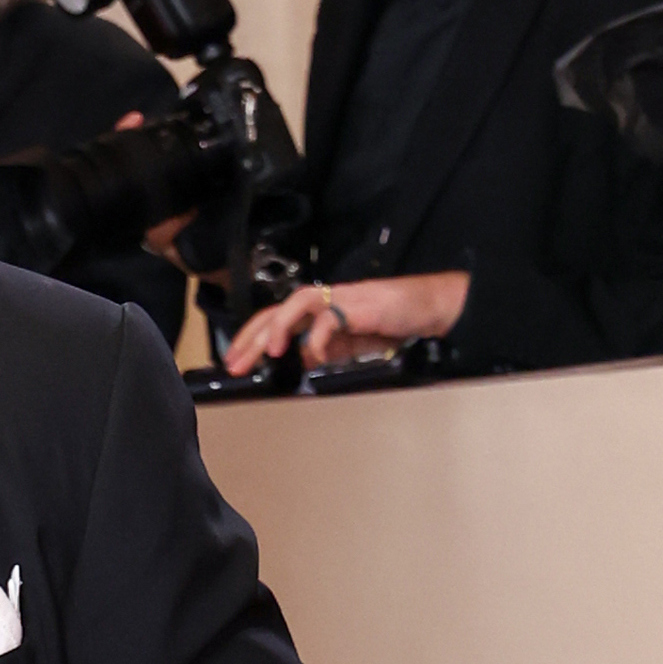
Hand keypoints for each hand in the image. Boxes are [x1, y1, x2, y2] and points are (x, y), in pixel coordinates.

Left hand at [218, 268, 466, 380]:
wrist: (428, 309)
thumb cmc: (391, 323)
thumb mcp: (348, 345)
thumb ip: (322, 352)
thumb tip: (297, 364)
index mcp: (318, 311)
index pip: (275, 319)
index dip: (251, 338)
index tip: (234, 362)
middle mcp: (325, 301)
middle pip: (277, 311)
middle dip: (252, 337)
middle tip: (235, 364)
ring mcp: (341, 299)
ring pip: (297, 303)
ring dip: (278, 327)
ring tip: (268, 353)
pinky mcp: (359, 304)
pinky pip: (331, 317)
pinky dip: (318, 338)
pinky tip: (314, 355)